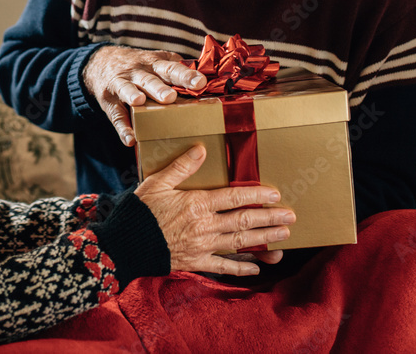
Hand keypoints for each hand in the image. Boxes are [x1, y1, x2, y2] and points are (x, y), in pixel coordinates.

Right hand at [82, 45, 205, 145]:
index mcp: (156, 65)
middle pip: (150, 79)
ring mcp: (122, 84)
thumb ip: (180, 71)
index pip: (173, 68)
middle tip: (170, 97)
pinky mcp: (109, 100)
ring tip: (140, 103)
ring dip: (134, 96)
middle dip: (159, 88)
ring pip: (128, 90)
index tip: (200, 82)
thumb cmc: (142, 67)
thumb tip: (213, 81)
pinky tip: (130, 139)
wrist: (102, 62)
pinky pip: (115, 115)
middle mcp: (139, 72)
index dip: (186, 75)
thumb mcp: (159, 63)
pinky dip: (122, 127)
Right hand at [135, 145, 294, 275]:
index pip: (234, 198)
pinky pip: (223, 266)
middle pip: (243, 221)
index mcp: (197, 203)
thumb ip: (182, 166)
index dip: (256, 195)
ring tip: (284, 237)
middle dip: (269, 218)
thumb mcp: (158, 182)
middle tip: (290, 216)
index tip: (275, 193)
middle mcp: (205, 226)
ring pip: (240, 242)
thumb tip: (202, 149)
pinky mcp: (196, 262)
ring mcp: (202, 246)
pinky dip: (241, 267)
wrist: (125, 244)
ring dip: (264, 239)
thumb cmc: (140, 211)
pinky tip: (256, 267)